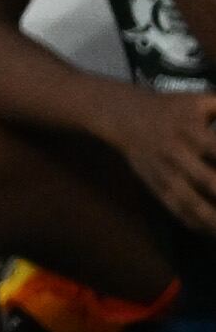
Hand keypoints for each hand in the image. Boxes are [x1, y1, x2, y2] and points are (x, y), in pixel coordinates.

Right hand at [118, 87, 215, 236]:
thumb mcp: (201, 100)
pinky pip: (176, 210)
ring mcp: (166, 174)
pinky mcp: (157, 187)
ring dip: (213, 219)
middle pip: (209, 182)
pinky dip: (196, 223)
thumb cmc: (171, 108)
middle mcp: (178, 155)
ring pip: (191, 203)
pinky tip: (211, 231)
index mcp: (191, 132)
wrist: (125, 117)